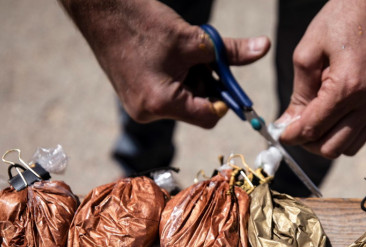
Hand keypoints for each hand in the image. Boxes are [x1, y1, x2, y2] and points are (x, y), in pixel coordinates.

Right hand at [59, 0, 269, 126]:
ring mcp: (139, 107)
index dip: (224, 99)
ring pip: (183, 101)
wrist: (101, 10)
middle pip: (196, 109)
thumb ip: (231, 52)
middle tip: (203, 57)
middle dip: (206, 84)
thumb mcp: (195, 39)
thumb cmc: (144, 23)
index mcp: (163, 103)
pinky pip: (167, 95)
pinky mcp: (134, 97)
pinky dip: (176, 78)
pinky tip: (167, 57)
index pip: (209, 117)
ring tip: (181, 53)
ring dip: (191, 79)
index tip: (225, 77)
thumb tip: (264, 48)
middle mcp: (148, 113)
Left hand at [278, 0, 365, 158]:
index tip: (279, 133)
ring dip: (326, 140)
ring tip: (313, 121)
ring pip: (348, 148)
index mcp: (347, 88)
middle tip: (294, 128)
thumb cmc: (341, 19)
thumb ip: (298, 94)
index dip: (290, 135)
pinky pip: (362, 133)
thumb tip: (288, 124)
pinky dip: (343, 132)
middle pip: (331, 148)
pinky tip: (331, 114)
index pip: (312, 129)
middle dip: (307, 143)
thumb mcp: (308, 53)